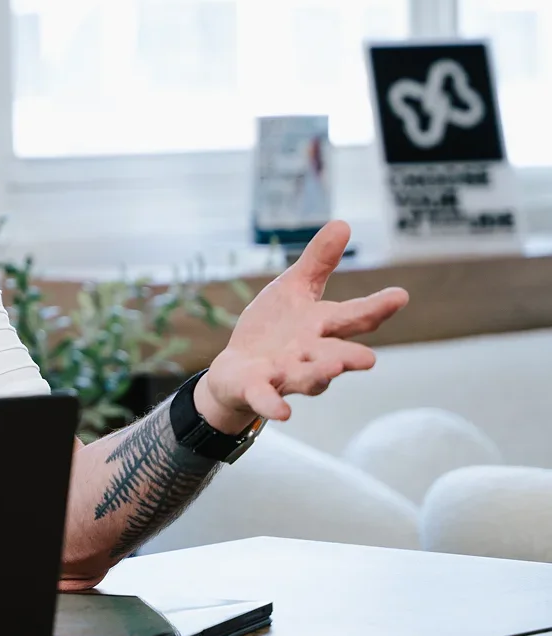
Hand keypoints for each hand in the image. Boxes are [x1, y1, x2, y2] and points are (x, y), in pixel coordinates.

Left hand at [198, 221, 408, 431]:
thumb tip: (344, 222)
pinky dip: (272, 404)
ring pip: (305, 377)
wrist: (236, 371)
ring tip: (332, 369)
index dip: (376, 308)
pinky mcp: (257, 388)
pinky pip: (266, 398)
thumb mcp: (294, 289)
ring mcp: (283, 373)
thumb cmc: (274, 329)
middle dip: (349, 357)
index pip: (352, 317)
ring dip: (318, 375)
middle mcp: (308, 354)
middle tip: (368, 359)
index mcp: (320, 327)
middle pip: (334, 354)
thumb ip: (319, 262)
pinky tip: (282, 413)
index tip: (400, 296)